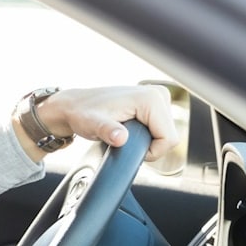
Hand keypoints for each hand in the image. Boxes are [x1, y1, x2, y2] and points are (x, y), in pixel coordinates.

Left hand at [15, 84, 178, 161]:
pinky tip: (130, 129)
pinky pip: (161, 128)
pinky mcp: (156, 102)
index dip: (151, 151)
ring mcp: (158, 97)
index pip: (169, 139)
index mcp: (151, 99)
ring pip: (166, 133)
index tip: (128, 146)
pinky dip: (147, 133)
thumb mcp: (92, 124)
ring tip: (124, 132)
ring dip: (147, 139)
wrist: (75, 105)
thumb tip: (121, 138)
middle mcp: (159, 94)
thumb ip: (107, 131)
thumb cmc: (82, 113)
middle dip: (149, 145)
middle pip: (169, 136)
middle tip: (123, 139)